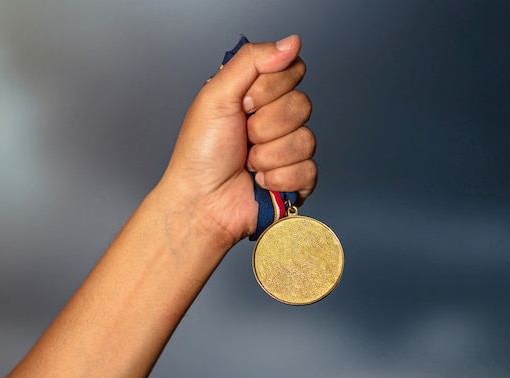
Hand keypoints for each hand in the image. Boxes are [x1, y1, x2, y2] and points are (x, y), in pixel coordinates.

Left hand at [157, 35, 316, 244]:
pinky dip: (278, 178)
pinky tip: (259, 182)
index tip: (242, 104)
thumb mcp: (217, 95)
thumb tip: (292, 42)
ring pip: (306, 140)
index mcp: (259, 96)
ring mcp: (290, 151)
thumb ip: (253, 61)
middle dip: (265, 125)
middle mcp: (277, 120)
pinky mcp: (298, 180)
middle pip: (303, 105)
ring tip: (247, 164)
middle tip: (242, 137)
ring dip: (268, 155)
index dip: (268, 89)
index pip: (293, 72)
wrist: (201, 203)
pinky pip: (309, 170)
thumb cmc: (200, 153)